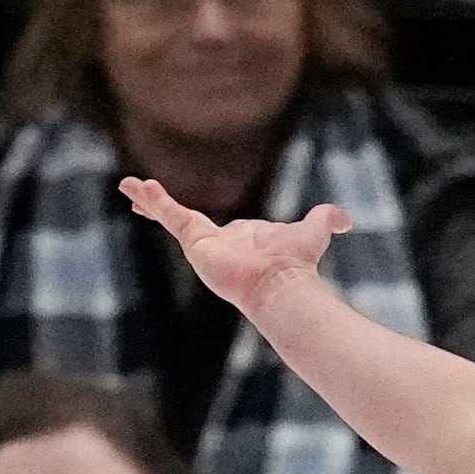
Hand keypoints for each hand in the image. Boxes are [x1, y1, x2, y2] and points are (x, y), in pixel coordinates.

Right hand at [116, 177, 349, 316]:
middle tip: (142, 198)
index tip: (187, 216)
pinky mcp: (194, 239)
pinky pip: (169, 214)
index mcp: (240, 241)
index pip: (219, 227)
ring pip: (171, 216)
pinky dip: (152, 200)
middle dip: (163, 210)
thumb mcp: (314, 231)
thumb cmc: (296, 264)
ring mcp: (203, 243)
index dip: (204, 220)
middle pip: (185, 221)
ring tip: (127, 187)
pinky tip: (132, 187)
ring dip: (150, 202)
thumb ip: (327, 220)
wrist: (280, 285)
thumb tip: (347, 219)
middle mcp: (218, 244)